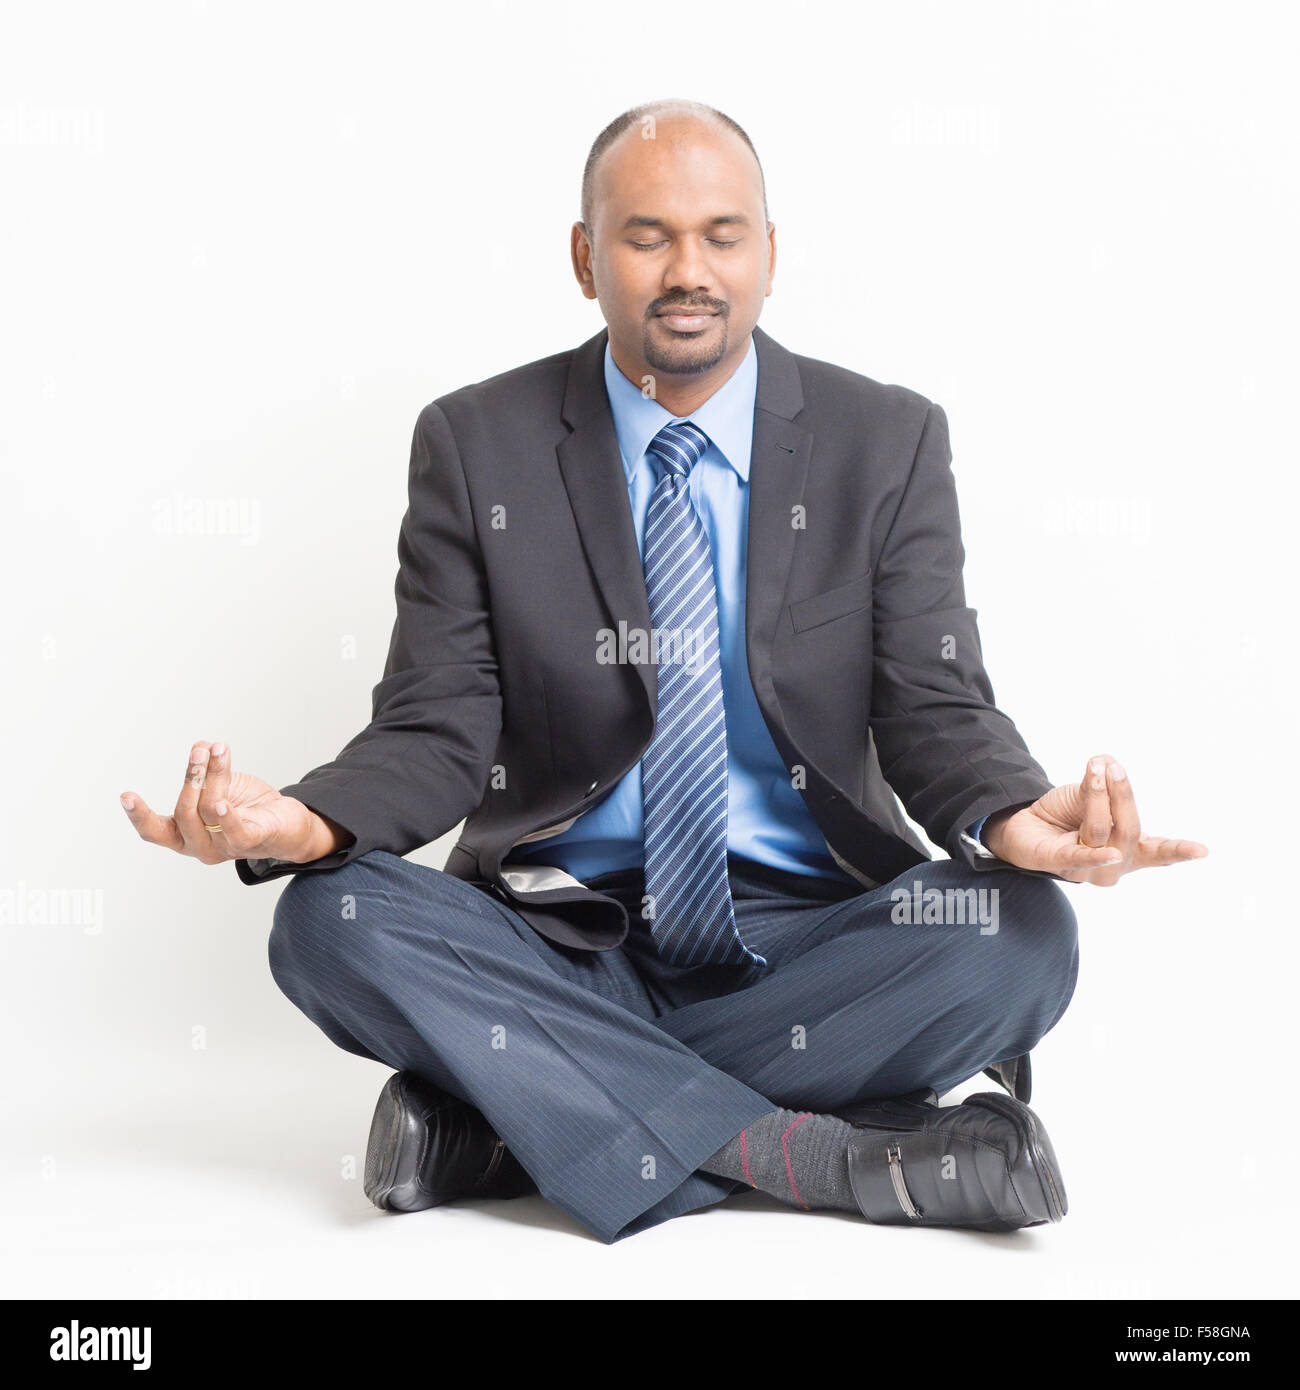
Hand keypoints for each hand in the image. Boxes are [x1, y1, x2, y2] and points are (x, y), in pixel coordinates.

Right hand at [120, 741, 352, 865]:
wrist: (290, 825)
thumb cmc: (249, 807)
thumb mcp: (222, 785)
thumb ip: (206, 772)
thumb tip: (201, 747)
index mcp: (185, 834)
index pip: (155, 832)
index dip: (139, 815)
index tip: (126, 795)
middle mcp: (201, 846)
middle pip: (184, 812)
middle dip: (190, 777)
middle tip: (200, 752)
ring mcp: (225, 847)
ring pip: (210, 810)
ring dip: (213, 776)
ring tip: (218, 751)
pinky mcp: (252, 842)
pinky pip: (236, 832)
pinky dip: (228, 817)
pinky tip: (223, 803)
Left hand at [982, 753, 1207, 886]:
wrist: (1023, 823)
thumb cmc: (1065, 814)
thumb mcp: (1088, 796)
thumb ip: (1102, 787)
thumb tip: (1108, 763)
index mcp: (1128, 851)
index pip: (1157, 853)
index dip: (1179, 851)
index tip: (1203, 851)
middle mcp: (1113, 865)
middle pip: (1127, 830)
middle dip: (1122, 795)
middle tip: (1113, 766)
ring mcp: (1087, 870)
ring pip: (1100, 832)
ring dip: (1099, 798)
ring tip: (1096, 770)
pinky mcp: (1059, 866)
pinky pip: (1077, 858)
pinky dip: (1092, 855)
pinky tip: (1107, 851)